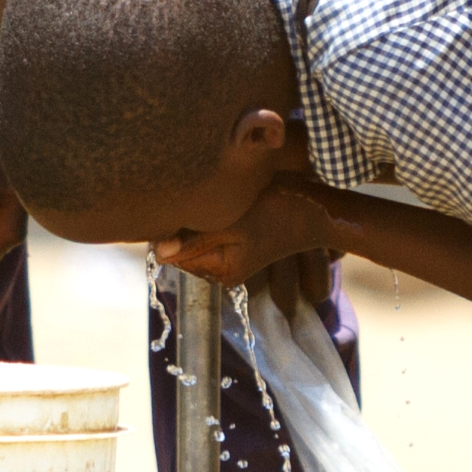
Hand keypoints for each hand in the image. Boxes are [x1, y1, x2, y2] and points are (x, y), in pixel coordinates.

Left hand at [150, 181, 333, 289]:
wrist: (314, 208)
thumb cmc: (276, 208)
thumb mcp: (232, 221)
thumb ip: (193, 239)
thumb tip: (158, 253)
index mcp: (220, 270)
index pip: (172, 255)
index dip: (168, 229)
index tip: (178, 202)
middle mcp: (223, 274)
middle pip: (182, 250)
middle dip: (183, 227)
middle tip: (198, 197)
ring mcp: (231, 263)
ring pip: (195, 243)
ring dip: (198, 224)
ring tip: (216, 201)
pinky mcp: (239, 251)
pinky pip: (210, 239)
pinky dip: (211, 224)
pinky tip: (226, 208)